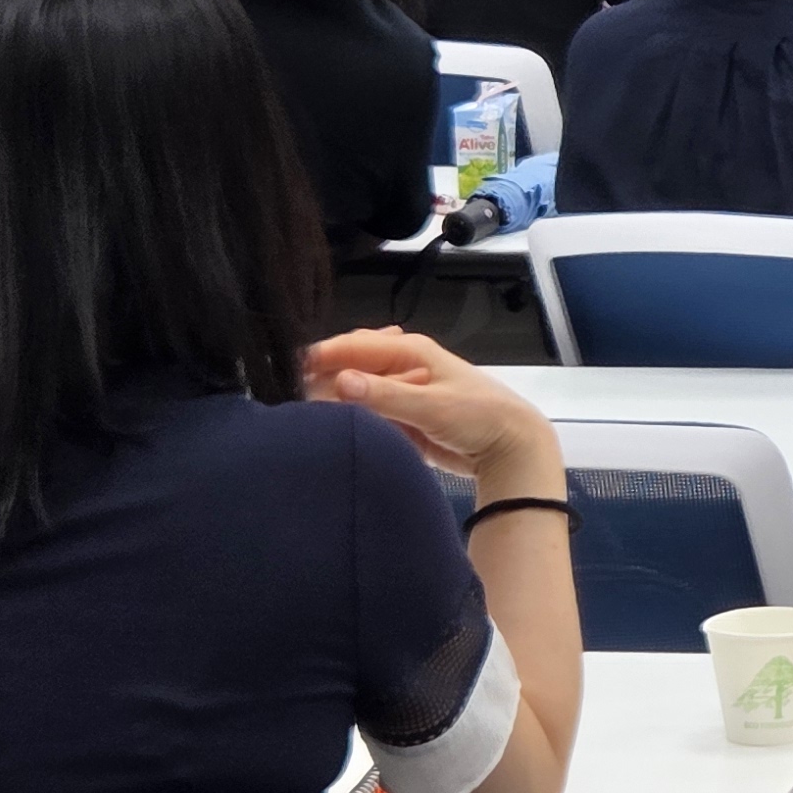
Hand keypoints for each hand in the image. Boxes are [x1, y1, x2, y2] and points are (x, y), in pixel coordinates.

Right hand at [306, 327, 564, 491]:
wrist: (510, 446)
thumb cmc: (478, 416)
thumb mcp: (432, 405)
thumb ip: (386, 395)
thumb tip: (338, 381)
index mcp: (407, 349)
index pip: (351, 346)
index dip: (317, 357)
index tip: (283, 372)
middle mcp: (398, 364)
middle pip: (346, 365)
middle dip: (318, 379)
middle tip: (284, 398)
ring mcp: (397, 390)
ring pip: (351, 390)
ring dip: (330, 400)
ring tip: (298, 414)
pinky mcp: (398, 416)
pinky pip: (363, 412)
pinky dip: (347, 417)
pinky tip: (327, 427)